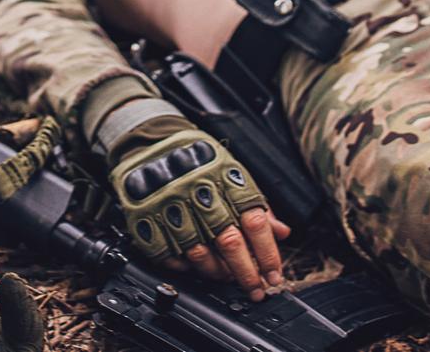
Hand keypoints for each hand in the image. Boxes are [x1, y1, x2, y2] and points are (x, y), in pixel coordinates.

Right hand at [108, 119, 288, 300]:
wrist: (151, 140)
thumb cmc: (199, 160)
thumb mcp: (234, 173)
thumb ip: (258, 205)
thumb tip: (282, 233)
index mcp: (226, 179)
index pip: (255, 223)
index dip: (268, 254)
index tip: (275, 275)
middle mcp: (200, 193)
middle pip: (229, 243)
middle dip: (247, 273)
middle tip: (256, 290)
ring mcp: (172, 205)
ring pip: (199, 253)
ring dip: (216, 273)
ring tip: (226, 277)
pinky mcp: (147, 216)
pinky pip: (168, 253)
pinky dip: (183, 266)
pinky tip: (194, 266)